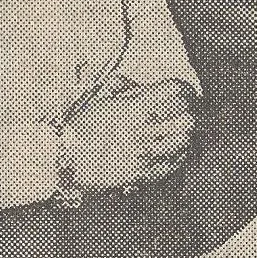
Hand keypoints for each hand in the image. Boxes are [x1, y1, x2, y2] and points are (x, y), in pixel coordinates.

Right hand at [61, 78, 197, 193]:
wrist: (70, 161)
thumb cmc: (81, 130)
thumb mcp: (98, 100)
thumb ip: (119, 86)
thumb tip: (134, 84)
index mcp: (134, 110)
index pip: (172, 93)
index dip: (179, 89)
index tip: (180, 91)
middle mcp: (144, 131)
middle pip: (184, 120)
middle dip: (186, 114)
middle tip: (184, 113)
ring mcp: (146, 154)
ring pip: (182, 142)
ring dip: (184, 135)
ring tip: (181, 132)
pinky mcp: (144, 173)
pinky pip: (172, 164)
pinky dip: (177, 155)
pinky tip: (174, 151)